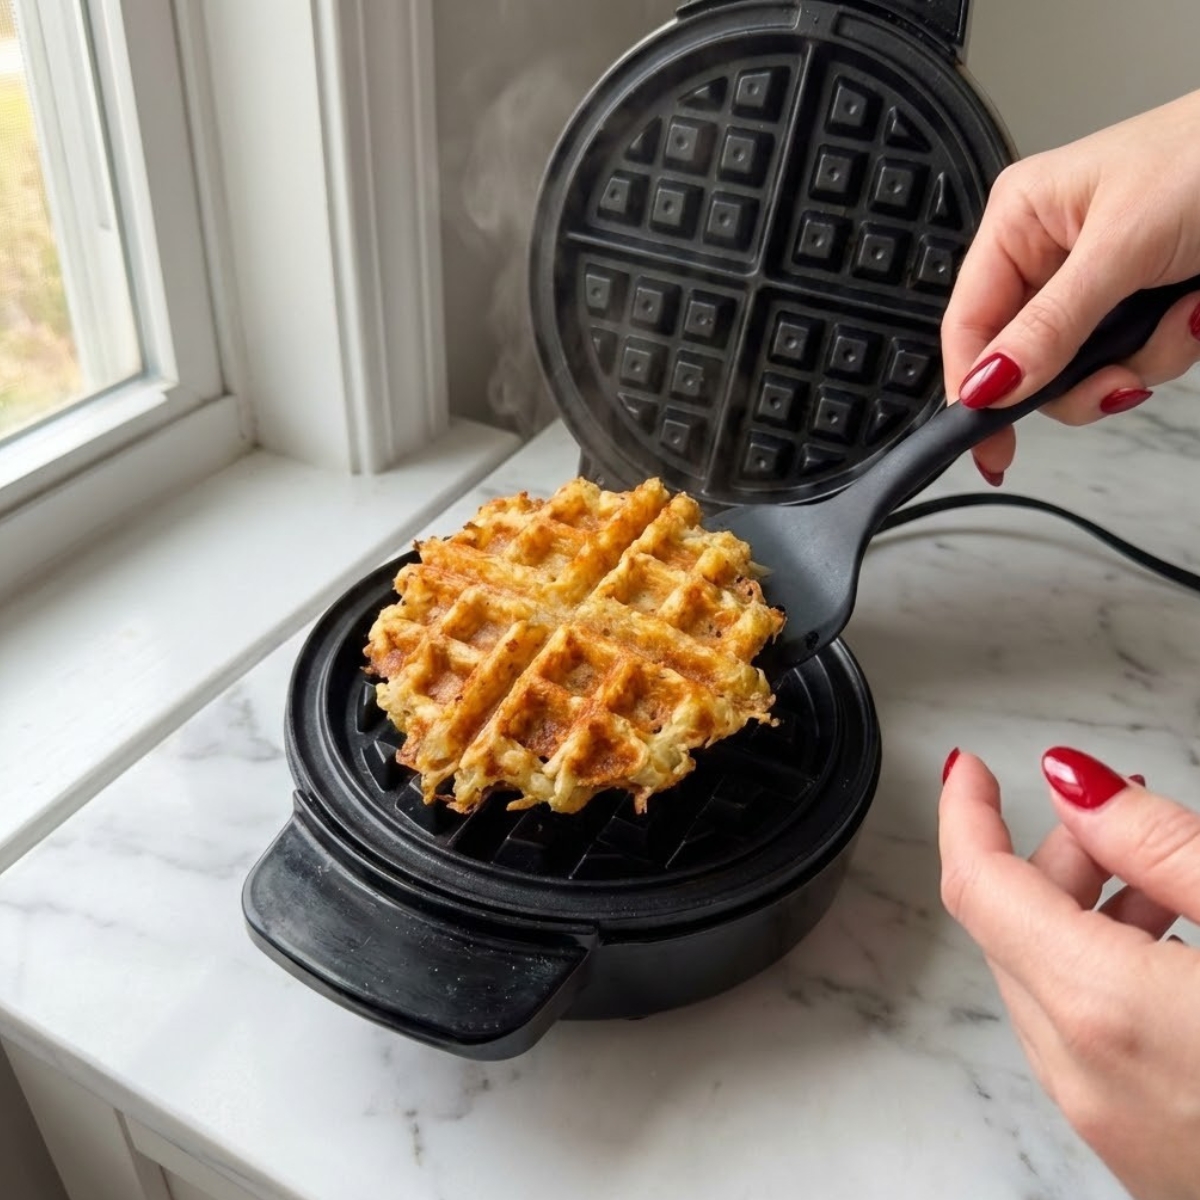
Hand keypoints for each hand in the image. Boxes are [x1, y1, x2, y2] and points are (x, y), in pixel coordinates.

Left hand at [939, 746, 1199, 1199]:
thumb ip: (1157, 844)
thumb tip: (1074, 783)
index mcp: (1103, 1008)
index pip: (978, 886)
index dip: (966, 813)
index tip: (970, 771)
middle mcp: (1086, 1076)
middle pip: (1011, 931)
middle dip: (1050, 856)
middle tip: (1116, 812)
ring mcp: (1110, 1124)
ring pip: (1047, 983)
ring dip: (1081, 913)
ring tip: (1159, 875)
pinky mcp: (1142, 1150)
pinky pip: (1086, 1038)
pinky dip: (1104, 974)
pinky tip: (1174, 951)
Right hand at [941, 90, 1199, 485]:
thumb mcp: (1120, 248)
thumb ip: (1050, 326)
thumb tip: (988, 384)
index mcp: (1019, 221)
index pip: (969, 325)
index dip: (975, 389)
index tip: (991, 447)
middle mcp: (1049, 254)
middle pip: (1026, 362)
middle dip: (1083, 377)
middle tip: (1121, 381)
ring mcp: (1095, 281)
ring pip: (1084, 370)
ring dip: (1144, 357)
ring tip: (1185, 314)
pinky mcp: (1139, 300)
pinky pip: (1133, 357)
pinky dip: (1172, 344)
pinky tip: (1195, 307)